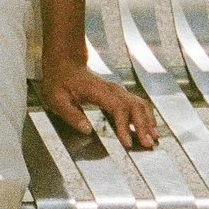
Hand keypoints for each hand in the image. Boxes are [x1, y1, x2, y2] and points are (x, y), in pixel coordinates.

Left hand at [39, 59, 159, 150]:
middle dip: (143, 126)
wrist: (64, 64)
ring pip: (139, 104)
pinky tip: (149, 127)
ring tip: (153, 138)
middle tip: (148, 144)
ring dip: (148, 120)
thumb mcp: (56, 99)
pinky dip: (146, 115)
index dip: (124, 126)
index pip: (117, 108)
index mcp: (97, 91)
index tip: (127, 142)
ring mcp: (117, 91)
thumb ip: (71, 114)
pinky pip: (137, 103)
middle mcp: (111, 90)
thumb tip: (87, 129)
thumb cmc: (59, 81)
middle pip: (134, 106)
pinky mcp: (119, 94)